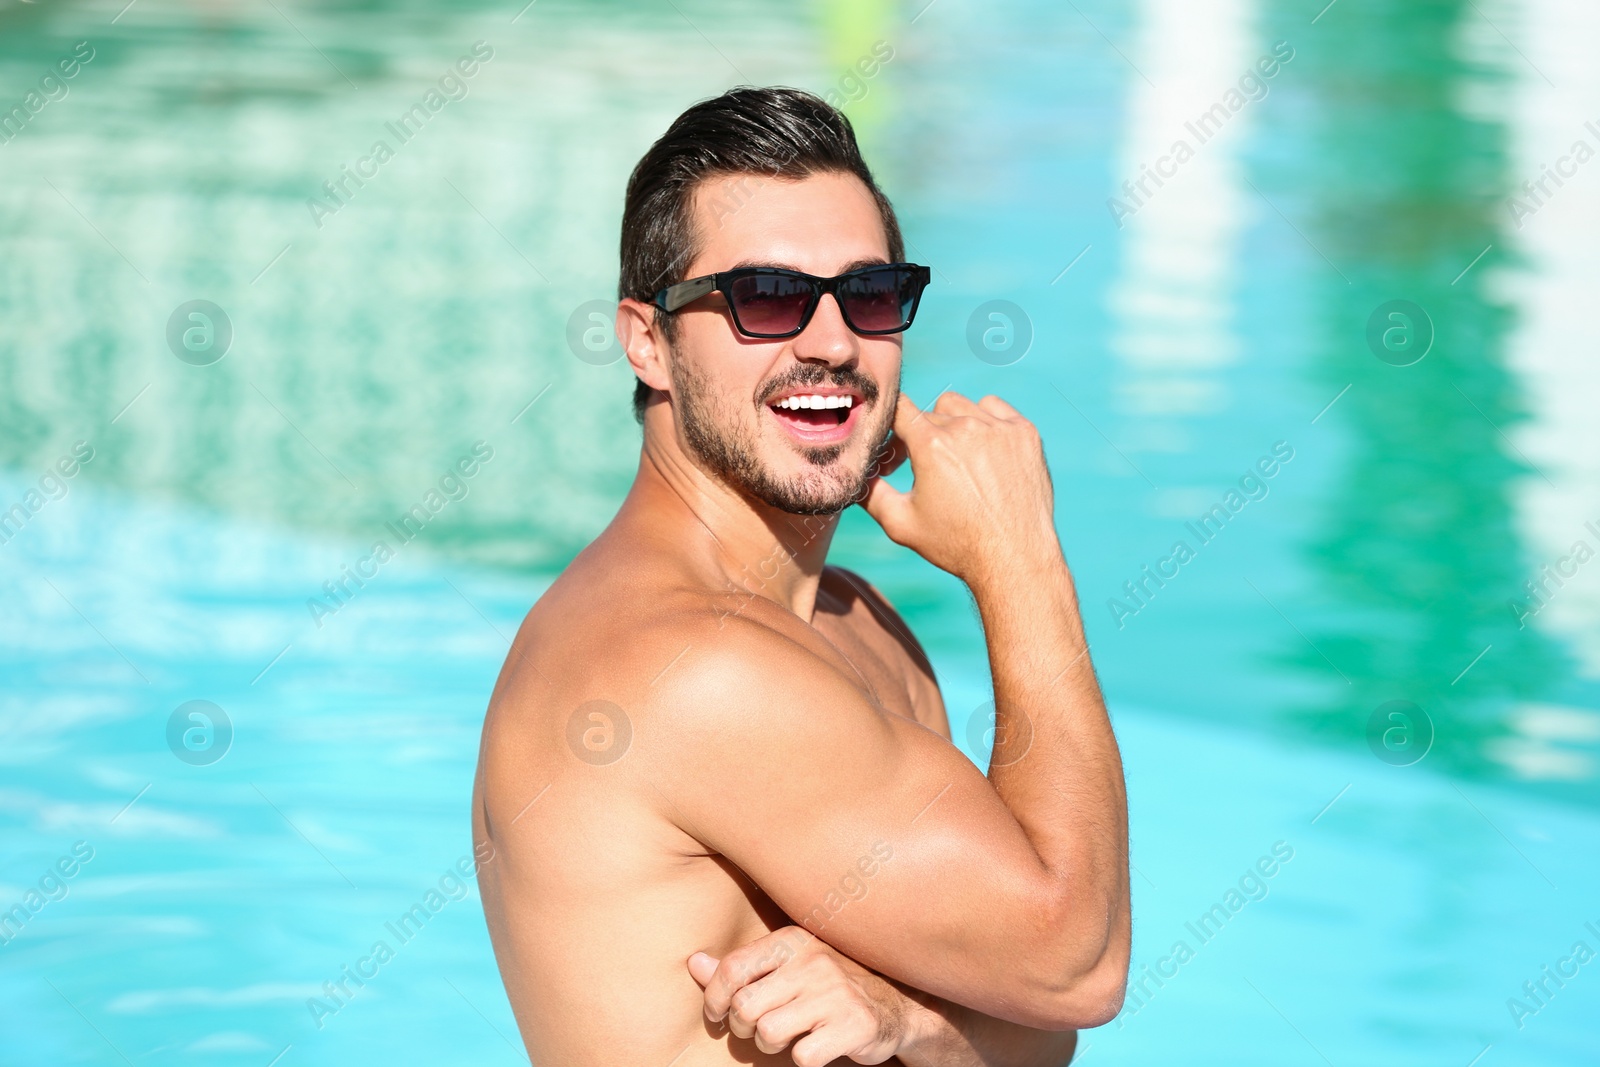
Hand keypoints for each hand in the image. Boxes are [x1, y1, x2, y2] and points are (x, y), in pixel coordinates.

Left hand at [689, 926, 920, 1065]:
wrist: (895, 1006)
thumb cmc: (828, 986)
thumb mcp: (786, 967)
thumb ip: (741, 967)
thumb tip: (694, 962)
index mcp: (793, 941)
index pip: (733, 968)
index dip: (714, 998)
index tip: (717, 1014)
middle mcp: (813, 962)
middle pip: (745, 1007)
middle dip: (744, 1028)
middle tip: (758, 1029)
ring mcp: (835, 994)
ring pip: (768, 1033)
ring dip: (771, 1045)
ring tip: (788, 1037)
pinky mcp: (853, 1026)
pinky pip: (802, 1056)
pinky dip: (803, 1059)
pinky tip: (815, 1046)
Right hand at [861, 392, 1061, 591]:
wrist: (1014, 558)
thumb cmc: (956, 544)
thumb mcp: (900, 523)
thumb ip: (869, 494)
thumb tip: (854, 475)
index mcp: (931, 445)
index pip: (899, 407)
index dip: (892, 424)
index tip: (895, 445)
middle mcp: (966, 428)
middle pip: (930, 411)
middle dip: (922, 433)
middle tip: (925, 465)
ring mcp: (999, 428)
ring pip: (963, 405)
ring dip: (953, 423)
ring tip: (956, 456)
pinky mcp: (1025, 434)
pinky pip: (996, 408)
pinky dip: (986, 421)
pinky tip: (984, 448)